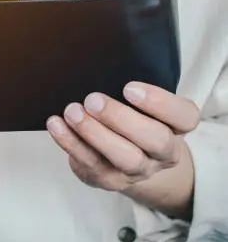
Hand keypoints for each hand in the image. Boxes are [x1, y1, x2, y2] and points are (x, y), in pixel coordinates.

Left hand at [47, 82, 199, 216]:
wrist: (123, 161)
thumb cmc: (130, 121)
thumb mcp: (139, 105)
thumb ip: (130, 90)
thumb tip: (98, 63)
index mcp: (176, 127)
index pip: (185, 116)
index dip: (161, 103)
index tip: (129, 87)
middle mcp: (162, 153)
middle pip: (155, 140)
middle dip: (122, 118)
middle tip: (93, 99)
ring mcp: (137, 170)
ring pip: (124, 157)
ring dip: (94, 132)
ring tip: (72, 112)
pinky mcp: (108, 178)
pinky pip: (89, 162)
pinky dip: (70, 142)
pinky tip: (56, 124)